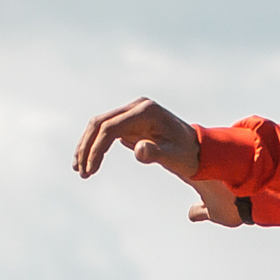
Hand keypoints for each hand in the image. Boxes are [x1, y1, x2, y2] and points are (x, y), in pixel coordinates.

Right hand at [76, 97, 200, 179]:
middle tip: (81, 172)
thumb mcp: (176, 157)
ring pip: (99, 126)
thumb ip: (157, 153)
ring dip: (86, 147)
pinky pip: (105, 131)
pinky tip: (87, 162)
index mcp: (146, 112)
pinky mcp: (129, 121)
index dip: (97, 148)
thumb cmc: (188, 154)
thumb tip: (138, 150)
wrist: (198, 149)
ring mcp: (132, 112)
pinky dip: (94, 146)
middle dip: (87, 148)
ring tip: (80, 170)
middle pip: (100, 123)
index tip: (91, 169)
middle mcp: (136, 107)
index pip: (111, 127)